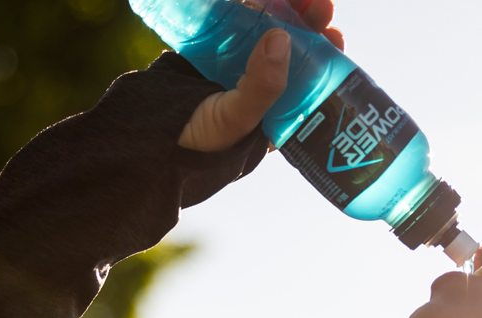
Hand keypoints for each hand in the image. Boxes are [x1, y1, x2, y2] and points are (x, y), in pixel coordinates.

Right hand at [176, 0, 344, 151]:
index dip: (326, 55)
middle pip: (293, 49)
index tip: (334, 34)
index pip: (311, 80)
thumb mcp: (237, 119)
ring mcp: (238, 67)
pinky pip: (235, 25)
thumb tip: (282, 37)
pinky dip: (247, 7)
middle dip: (308, 24)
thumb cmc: (197, 141)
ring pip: (267, 31)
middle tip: (319, 5)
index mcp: (278, 112)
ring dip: (283, 10)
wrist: (148, 134)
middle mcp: (262, 87)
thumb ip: (262, 86)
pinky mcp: (213, 51)